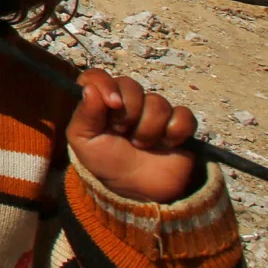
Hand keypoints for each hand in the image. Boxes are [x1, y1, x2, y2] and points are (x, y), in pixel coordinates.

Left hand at [66, 69, 201, 203]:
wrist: (140, 191)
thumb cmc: (108, 165)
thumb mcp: (85, 144)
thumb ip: (84, 116)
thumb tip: (90, 89)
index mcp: (102, 103)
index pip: (98, 76)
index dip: (105, 84)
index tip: (113, 103)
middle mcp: (128, 102)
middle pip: (131, 85)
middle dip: (128, 113)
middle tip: (124, 134)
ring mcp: (155, 111)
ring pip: (158, 102)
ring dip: (149, 129)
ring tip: (142, 145)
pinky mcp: (179, 123)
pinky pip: (183, 116)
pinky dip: (175, 132)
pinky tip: (167, 145)